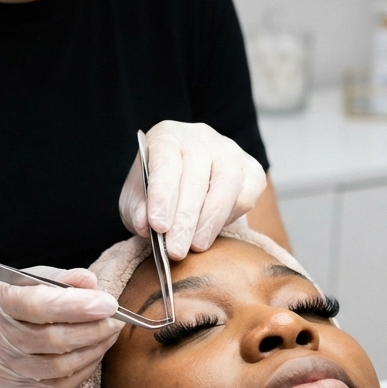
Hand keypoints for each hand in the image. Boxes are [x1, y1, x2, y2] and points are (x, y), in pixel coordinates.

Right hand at [0, 268, 122, 387]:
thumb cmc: (3, 310)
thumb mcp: (20, 283)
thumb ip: (56, 279)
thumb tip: (91, 282)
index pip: (37, 305)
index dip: (77, 306)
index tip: (108, 303)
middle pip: (52, 340)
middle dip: (92, 329)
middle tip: (116, 319)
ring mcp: (2, 372)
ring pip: (59, 367)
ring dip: (93, 350)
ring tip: (109, 334)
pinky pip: (59, 386)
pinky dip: (83, 369)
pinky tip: (93, 354)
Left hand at [119, 121, 266, 258]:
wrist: (184, 184)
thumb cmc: (157, 191)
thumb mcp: (136, 198)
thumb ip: (137, 209)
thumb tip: (145, 225)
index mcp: (166, 137)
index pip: (165, 161)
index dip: (163, 194)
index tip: (158, 226)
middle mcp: (200, 138)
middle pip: (196, 177)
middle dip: (185, 219)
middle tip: (176, 250)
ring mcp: (229, 151)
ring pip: (226, 183)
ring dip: (210, 220)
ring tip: (196, 246)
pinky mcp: (250, 169)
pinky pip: (246, 194)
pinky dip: (231, 216)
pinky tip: (212, 231)